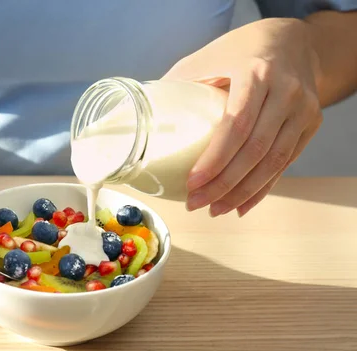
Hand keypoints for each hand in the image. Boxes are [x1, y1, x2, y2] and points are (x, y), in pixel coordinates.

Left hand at [163, 18, 322, 216]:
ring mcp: (303, 109)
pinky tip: (240, 205)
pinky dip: (262, 188)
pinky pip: (285, 163)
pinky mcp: (311, 124)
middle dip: (223, 184)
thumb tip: (140, 118)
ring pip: (273, 162)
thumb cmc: (239, 50)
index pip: (236, 124)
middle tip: (195, 203)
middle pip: (255, 150)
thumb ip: (176, 84)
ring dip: (242, 193)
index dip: (215, 159)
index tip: (191, 183)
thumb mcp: (205, 57)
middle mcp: (286, 92)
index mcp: (256, 73)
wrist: (291, 39)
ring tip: (214, 209)